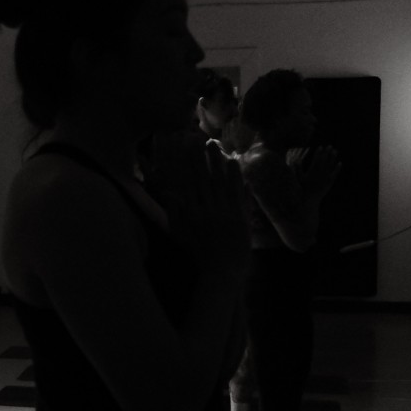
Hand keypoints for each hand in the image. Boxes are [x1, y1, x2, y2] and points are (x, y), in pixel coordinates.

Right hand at [149, 135, 249, 276]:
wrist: (222, 270)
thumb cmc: (198, 254)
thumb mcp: (180, 235)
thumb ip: (175, 213)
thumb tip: (169, 192)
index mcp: (193, 212)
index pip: (189, 182)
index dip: (188, 163)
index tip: (185, 147)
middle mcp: (209, 209)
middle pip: (206, 178)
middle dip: (204, 158)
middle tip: (203, 139)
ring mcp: (226, 212)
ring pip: (223, 182)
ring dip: (221, 163)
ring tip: (219, 147)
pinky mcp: (241, 216)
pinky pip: (239, 193)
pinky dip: (238, 179)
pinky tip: (236, 166)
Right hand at [287, 145, 341, 194]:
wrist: (310, 198)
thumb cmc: (303, 187)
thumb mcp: (299, 177)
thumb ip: (298, 168)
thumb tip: (296, 160)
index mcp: (313, 170)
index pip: (317, 158)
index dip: (319, 152)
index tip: (321, 147)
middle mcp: (320, 172)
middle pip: (325, 160)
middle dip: (327, 152)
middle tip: (330, 146)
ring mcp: (326, 176)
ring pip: (331, 165)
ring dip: (333, 157)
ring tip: (335, 151)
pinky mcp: (330, 181)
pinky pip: (335, 173)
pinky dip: (337, 168)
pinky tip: (340, 163)